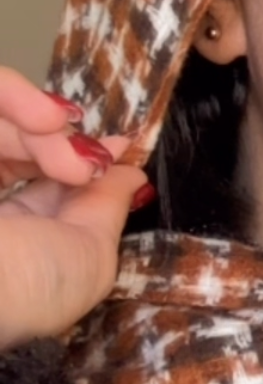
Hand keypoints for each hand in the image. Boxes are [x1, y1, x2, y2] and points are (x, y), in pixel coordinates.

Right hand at [0, 68, 149, 352]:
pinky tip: (43, 117)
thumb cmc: (28, 287)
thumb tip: (130, 172)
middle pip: (17, 140)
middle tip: (81, 156)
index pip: (39, 176)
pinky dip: (11, 96)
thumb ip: (107, 207)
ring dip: (35, 117)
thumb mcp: (88, 259)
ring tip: (54, 130)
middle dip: (57, 139)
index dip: (73, 154)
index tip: (117, 144)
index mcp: (9, 234)